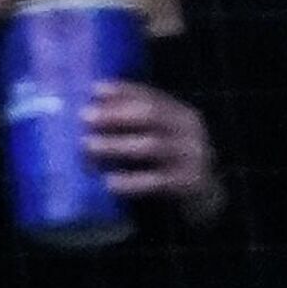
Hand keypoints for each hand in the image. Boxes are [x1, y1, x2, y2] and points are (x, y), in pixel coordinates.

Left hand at [83, 81, 226, 223]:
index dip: (122, 91)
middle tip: (85, 116)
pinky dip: (132, 181)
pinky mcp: (190, 183)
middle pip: (151, 115)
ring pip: (152, 146)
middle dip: (115, 114)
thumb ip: (130, 127)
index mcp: (180, 114)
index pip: (150, 96)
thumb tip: (84, 115)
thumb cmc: (166, 164)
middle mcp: (189, 130)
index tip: (94, 90)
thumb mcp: (154, 139)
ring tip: (88, 146)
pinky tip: (109, 183)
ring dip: (116, 144)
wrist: (202, 198)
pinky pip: (158, 181)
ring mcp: (192, 156)